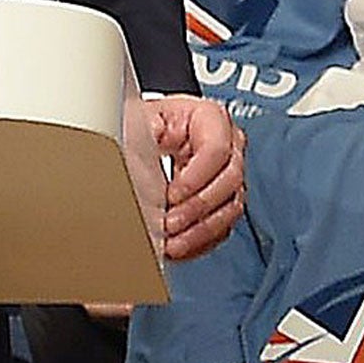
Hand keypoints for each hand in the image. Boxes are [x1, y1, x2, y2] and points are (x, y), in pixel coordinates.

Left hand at [145, 94, 245, 259]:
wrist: (132, 141)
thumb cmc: (136, 126)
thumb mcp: (138, 120)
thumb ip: (143, 128)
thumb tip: (133, 142)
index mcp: (208, 117)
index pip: (218, 148)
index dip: (195, 177)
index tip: (170, 194)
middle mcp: (224, 144)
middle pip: (231, 179)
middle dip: (197, 206)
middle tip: (169, 221)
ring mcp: (224, 174)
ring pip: (231, 206)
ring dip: (201, 229)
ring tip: (172, 240)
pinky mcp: (219, 201)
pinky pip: (223, 227)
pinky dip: (200, 241)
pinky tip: (178, 245)